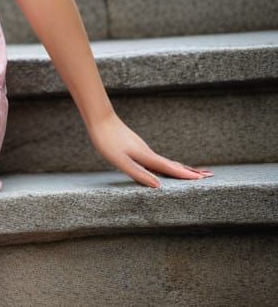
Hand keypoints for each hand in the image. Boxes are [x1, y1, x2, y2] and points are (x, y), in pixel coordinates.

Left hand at [86, 109, 213, 187]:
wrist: (100, 120)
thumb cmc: (107, 141)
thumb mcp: (120, 161)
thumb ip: (139, 173)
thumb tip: (158, 186)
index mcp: (146, 157)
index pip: (170, 168)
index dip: (185, 175)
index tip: (202, 179)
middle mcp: (148, 152)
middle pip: (173, 164)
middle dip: (189, 171)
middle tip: (207, 176)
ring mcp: (144, 149)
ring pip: (166, 161)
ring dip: (180, 168)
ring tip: (193, 173)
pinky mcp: (137, 147)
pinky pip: (157, 159)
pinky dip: (167, 164)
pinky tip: (166, 167)